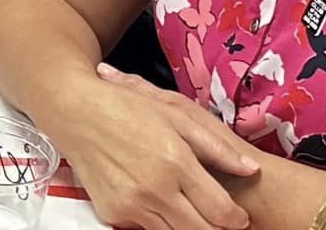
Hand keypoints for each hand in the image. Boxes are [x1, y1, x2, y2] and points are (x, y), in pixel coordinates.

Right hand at [52, 62, 261, 229]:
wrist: (74, 109)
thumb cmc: (126, 107)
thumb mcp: (175, 114)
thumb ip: (215, 146)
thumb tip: (251, 169)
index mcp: (175, 163)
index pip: (221, 213)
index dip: (236, 220)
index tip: (238, 217)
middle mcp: (155, 189)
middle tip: (218, 219)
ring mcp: (132, 204)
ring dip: (187, 227)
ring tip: (191, 210)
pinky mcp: (112, 212)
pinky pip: (145, 229)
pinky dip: (158, 222)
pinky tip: (159, 203)